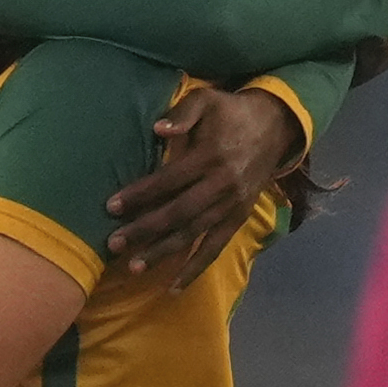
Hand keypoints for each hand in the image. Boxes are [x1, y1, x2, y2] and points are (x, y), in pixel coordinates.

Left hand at [104, 87, 300, 292]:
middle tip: (113, 244)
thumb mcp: (207, 100)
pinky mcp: (239, 218)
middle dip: (144, 230)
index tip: (111, 206)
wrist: (276, 126)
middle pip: (178, 213)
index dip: (140, 194)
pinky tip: (174, 286)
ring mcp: (232, 205)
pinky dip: (196, 268)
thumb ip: (182, 113)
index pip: (168, 181)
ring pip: (194, 234)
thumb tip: (157, 129)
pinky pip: (216, 247)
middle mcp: (222, 185)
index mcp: (210, 157)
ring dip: (163, 253)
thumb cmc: (231, 112)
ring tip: (135, 267)